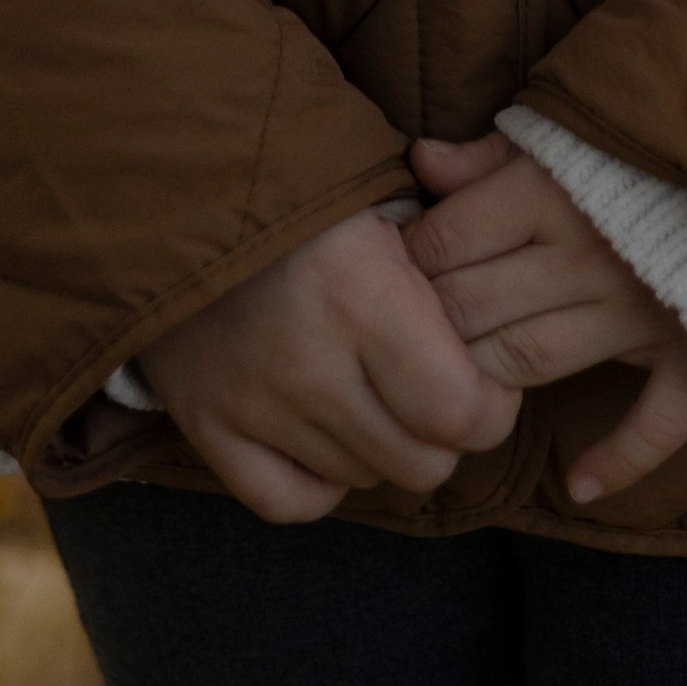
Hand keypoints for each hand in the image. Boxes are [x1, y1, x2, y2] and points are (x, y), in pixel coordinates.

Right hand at [138, 206, 519, 525]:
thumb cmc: (308, 187)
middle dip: (440, 430)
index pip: (461, 414)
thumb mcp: (389, 202)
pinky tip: (324, 430)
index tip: (482, 375)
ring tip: (367, 382)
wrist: (183, 183)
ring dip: (380, 444)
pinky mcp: (206, 426)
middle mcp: (306, 361)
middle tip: (427, 381)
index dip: (490, 405)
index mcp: (361, 293)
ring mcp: (251, 402)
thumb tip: (503, 351)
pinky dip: (318, 479)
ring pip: (363, 479)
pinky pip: (290, 502)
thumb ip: (449, 274)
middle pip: (420, 463)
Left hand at [405, 132, 686, 506]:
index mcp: (551, 191)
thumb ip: (494, 153)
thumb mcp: (567, 135)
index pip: (443, 242)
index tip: (391, 270)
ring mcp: (643, 314)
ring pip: (529, 360)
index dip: (406, 261)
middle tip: (406, 333)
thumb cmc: (651, 153)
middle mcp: (588, 256)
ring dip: (484, 379)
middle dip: (427, 324)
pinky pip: (653, 425)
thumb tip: (421, 161)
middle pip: (471, 307)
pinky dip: (619, 460)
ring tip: (456, 386)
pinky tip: (578, 485)